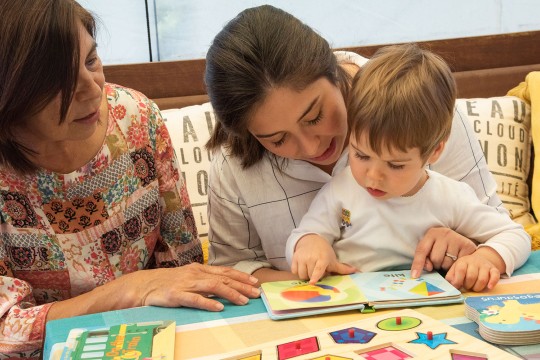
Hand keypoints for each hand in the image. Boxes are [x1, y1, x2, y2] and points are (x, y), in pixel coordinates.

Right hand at [47, 263, 260, 320]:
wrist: (140, 285)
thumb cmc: (166, 283)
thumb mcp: (187, 278)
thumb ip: (204, 281)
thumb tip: (223, 286)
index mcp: (199, 269)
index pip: (224, 272)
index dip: (241, 277)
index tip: (255, 283)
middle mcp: (195, 274)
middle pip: (223, 278)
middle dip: (241, 285)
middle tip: (255, 293)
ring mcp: (185, 284)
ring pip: (212, 287)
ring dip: (230, 293)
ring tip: (243, 300)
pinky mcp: (176, 295)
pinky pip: (194, 299)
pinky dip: (208, 303)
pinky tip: (219, 307)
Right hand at [291, 234, 355, 283]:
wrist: (312, 239)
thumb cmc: (324, 252)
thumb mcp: (333, 260)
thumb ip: (343, 268)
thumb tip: (357, 272)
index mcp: (322, 258)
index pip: (318, 269)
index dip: (316, 276)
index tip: (312, 282)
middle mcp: (311, 257)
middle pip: (310, 275)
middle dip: (313, 276)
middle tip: (317, 270)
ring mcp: (302, 257)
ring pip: (302, 274)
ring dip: (306, 275)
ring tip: (310, 269)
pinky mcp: (294, 257)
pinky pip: (294, 270)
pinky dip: (298, 271)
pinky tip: (303, 267)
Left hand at [411, 227, 476, 277]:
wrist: (459, 238)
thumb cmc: (440, 245)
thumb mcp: (430, 248)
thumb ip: (425, 258)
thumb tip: (429, 268)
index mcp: (432, 233)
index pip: (422, 250)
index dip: (417, 264)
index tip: (414, 276)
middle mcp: (444, 234)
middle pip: (435, 259)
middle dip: (436, 264)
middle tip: (440, 260)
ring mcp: (457, 239)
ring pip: (447, 263)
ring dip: (446, 266)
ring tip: (448, 259)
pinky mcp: (467, 246)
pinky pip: (458, 264)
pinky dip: (456, 266)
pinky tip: (457, 260)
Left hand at [445, 247, 504, 290]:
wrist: (480, 259)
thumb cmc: (465, 267)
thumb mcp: (455, 269)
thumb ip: (451, 277)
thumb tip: (451, 285)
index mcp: (463, 261)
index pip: (460, 270)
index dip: (458, 280)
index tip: (457, 286)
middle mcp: (475, 262)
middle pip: (471, 276)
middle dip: (468, 285)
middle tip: (467, 287)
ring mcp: (485, 265)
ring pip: (482, 279)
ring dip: (478, 287)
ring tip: (474, 288)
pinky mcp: (494, 269)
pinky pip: (495, 276)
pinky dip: (492, 283)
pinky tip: (488, 287)